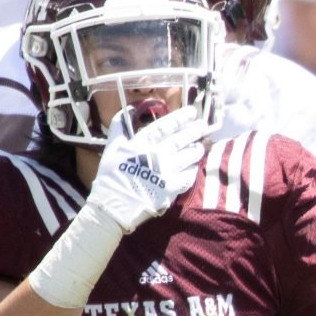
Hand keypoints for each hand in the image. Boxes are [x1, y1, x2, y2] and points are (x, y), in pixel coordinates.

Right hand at [86, 101, 209, 231]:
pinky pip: (188, 176)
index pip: (165, 126)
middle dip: (194, 131)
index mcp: (140, 143)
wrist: (114, 205)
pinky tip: (195, 166)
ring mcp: (165, 171)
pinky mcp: (172, 188)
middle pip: (180, 139)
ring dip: (197, 149)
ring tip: (202, 145)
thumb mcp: (112, 147)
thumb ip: (120, 127)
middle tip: (204, 125)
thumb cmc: (111, 176)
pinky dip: (193, 169)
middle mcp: (155, 155)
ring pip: (188, 156)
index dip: (180, 118)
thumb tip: (129, 110)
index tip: (192, 112)